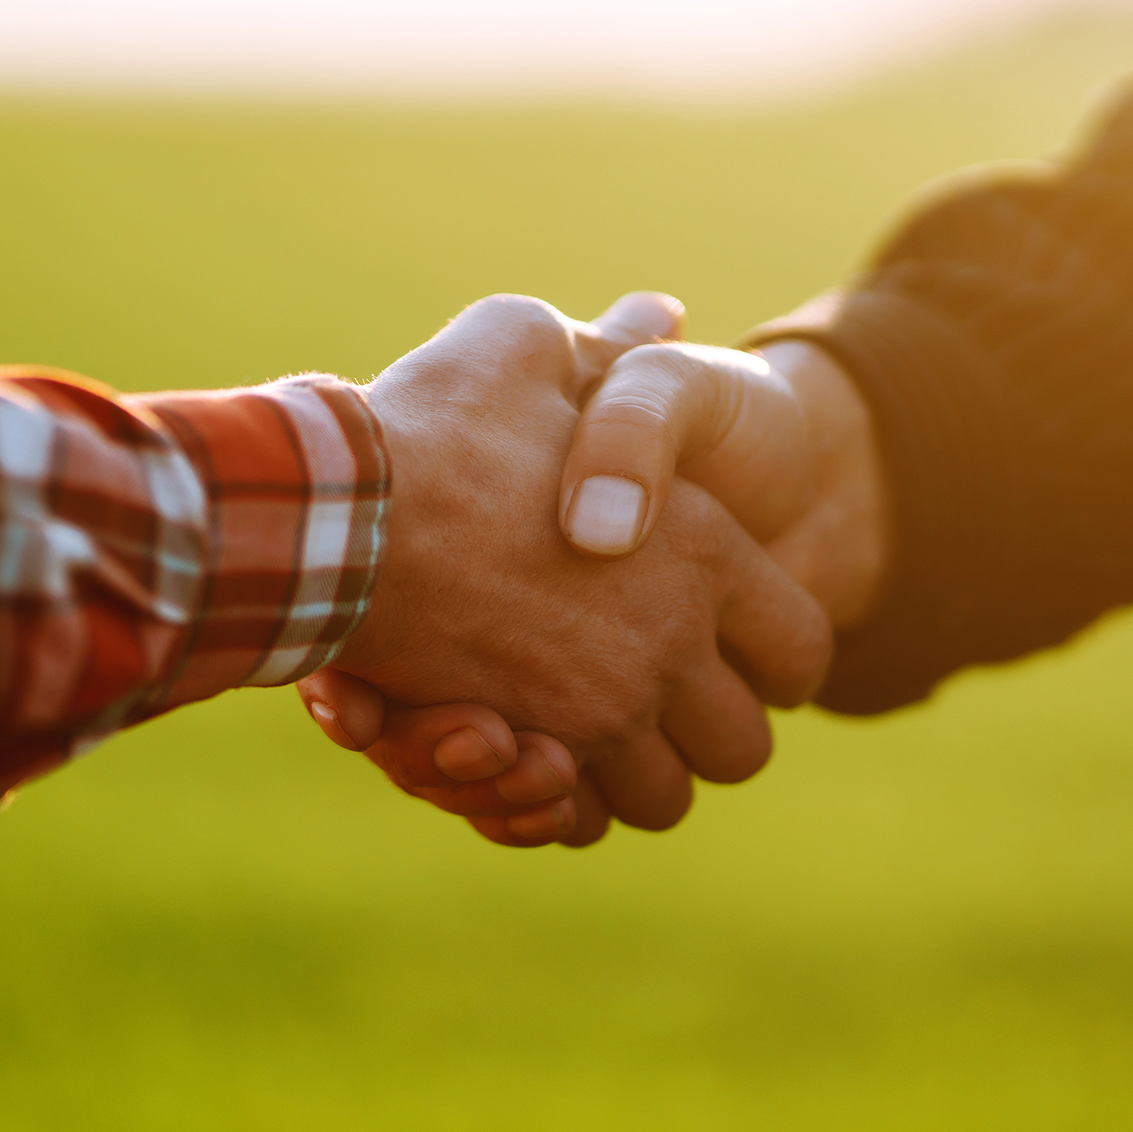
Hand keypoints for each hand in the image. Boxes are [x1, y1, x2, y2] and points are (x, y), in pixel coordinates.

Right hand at [298, 294, 834, 845]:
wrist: (332, 514)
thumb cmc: (436, 424)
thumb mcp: (527, 345)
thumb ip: (607, 347)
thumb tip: (657, 309)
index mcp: (703, 551)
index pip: (801, 648)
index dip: (781, 655)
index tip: (746, 652)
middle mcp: (668, 646)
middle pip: (742, 746)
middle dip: (710, 731)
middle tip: (667, 700)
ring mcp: (601, 713)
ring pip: (664, 797)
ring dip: (636, 774)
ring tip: (596, 733)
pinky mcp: (527, 760)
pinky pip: (578, 822)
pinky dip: (563, 808)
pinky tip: (537, 762)